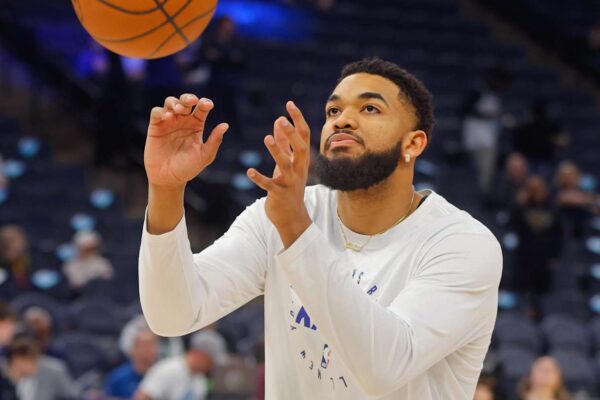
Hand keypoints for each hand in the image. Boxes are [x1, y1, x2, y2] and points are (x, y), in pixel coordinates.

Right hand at [144, 94, 228, 188]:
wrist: (168, 179)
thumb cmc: (188, 168)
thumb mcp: (204, 156)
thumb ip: (214, 141)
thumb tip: (225, 125)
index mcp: (196, 125)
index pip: (201, 108)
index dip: (205, 103)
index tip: (208, 105)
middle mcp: (183, 121)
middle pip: (186, 101)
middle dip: (188, 97)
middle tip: (191, 101)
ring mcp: (168, 123)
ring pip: (170, 102)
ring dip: (175, 102)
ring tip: (178, 110)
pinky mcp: (155, 127)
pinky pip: (156, 112)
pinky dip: (161, 111)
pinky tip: (167, 117)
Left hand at [247, 101, 311, 247]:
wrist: (292, 216)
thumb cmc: (289, 186)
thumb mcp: (288, 163)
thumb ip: (284, 143)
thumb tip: (279, 120)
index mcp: (301, 160)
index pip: (304, 136)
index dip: (298, 119)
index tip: (290, 104)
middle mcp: (299, 169)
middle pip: (300, 148)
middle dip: (291, 134)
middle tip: (281, 119)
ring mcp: (290, 182)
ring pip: (285, 165)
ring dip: (276, 151)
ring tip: (267, 138)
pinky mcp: (278, 194)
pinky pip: (268, 185)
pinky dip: (259, 178)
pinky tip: (249, 171)